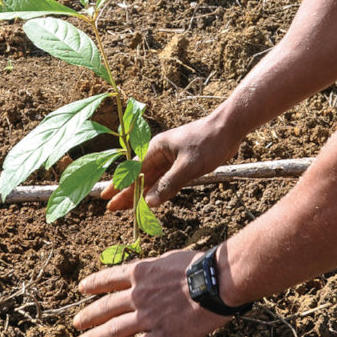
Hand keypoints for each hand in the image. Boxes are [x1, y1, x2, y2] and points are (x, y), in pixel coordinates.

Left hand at [73, 249, 229, 336]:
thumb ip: (153, 267)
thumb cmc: (199, 265)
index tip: (81, 288)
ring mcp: (147, 317)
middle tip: (76, 324)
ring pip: (113, 330)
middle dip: (88, 317)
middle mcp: (138, 295)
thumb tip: (146, 270)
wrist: (215, 282)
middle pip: (106, 308)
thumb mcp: (169, 258)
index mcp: (141, 273)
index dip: (94, 284)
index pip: (109, 279)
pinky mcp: (160, 336)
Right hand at [101, 117, 241, 211]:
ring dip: (141, 192)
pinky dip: (157, 189)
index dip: (120, 186)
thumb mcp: (188, 166)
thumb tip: (148, 202)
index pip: (133, 171)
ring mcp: (171, 157)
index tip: (107, 198)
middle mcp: (160, 152)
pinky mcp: (182, 162)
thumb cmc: (208, 142)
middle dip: (126, 192)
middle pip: (139, 176)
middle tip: (112, 207)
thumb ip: (168, 185)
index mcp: (156, 148)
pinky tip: (152, 198)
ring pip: (152, 178)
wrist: (229, 128)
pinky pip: (165, 178)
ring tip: (129, 206)